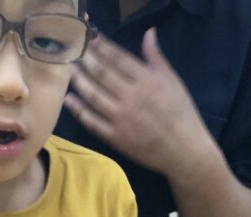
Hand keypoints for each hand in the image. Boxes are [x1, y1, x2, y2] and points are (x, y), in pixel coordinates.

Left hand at [63, 28, 207, 175]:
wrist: (184, 150)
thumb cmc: (181, 113)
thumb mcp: (173, 81)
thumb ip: (156, 58)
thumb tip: (148, 32)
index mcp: (146, 81)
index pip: (118, 58)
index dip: (102, 46)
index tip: (90, 37)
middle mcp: (132, 97)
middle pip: (102, 74)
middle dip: (85, 59)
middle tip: (72, 48)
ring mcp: (122, 119)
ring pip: (94, 96)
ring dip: (78, 81)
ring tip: (67, 68)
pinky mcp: (116, 138)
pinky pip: (93, 122)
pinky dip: (79, 110)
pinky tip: (69, 99)